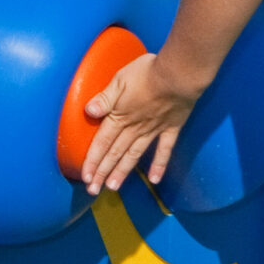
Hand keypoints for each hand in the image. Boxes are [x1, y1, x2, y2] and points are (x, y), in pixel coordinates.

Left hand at [81, 52, 199, 194]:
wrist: (178, 74)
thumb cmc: (147, 73)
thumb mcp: (119, 80)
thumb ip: (104, 98)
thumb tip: (88, 112)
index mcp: (120, 116)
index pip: (102, 142)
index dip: (92, 160)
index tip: (85, 177)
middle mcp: (134, 128)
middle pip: (115, 153)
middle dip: (102, 172)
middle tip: (93, 190)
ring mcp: (154, 130)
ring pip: (134, 155)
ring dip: (123, 172)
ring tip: (113, 187)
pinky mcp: (171, 128)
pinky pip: (164, 150)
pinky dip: (159, 165)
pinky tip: (155, 179)